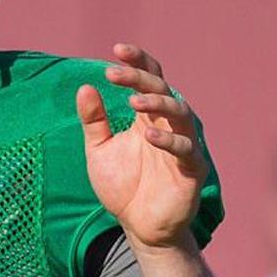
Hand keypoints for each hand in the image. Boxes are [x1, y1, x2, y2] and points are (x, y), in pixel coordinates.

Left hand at [76, 43, 208, 248]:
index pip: (148, 79)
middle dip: (139, 78)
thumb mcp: (98, 150)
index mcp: (147, 117)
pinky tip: (148, 135)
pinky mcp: (192, 170)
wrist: (137, 227)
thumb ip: (93, 120)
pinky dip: (169, 140)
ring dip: (158, 102)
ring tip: (132, 100)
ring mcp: (182, 146)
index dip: (137, 62)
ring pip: (180, 113)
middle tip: (114, 72)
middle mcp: (167, 126)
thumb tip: (84, 87)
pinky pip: (187, 150)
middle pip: (162, 89)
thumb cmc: (121, 186)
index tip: (117, 49)